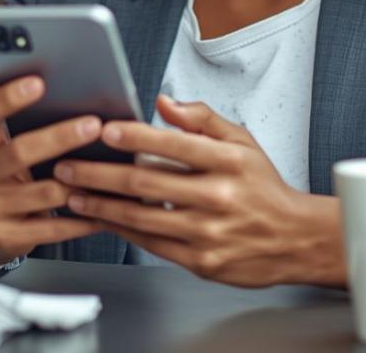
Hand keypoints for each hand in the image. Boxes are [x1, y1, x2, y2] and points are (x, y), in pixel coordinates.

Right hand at [0, 76, 105, 268]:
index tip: (38, 83)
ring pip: (44, 192)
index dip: (9, 98)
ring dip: (80, 183)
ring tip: (110, 171)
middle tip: (94, 125)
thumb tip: (74, 102)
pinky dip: (82, 220)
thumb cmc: (1, 181)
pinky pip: (52, 227)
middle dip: (60, 137)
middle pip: (20, 151)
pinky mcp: (5, 237)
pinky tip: (104, 212)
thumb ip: (24, 132)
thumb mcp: (0, 154)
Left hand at [53, 96, 345, 287]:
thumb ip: (203, 120)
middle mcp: (219, 197)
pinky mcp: (202, 261)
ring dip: (101, 205)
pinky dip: (123, 230)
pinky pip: (152, 243)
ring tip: (74, 194)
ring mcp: (209, 233)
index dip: (135, 136)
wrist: (297, 240)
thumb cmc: (265, 189)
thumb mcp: (244, 143)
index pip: (174, 144)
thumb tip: (166, 103)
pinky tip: (104, 219)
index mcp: (230, 162)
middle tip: (68, 165)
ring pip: (142, 217)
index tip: (104, 130)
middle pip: (147, 183)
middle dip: (99, 173)